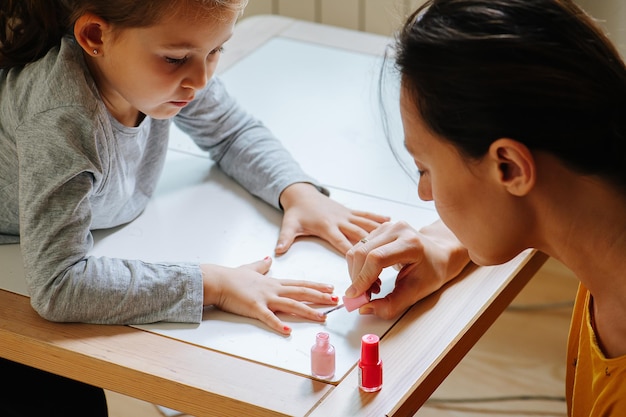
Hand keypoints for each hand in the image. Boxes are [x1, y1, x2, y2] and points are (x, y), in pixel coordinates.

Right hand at [201, 256, 337, 334]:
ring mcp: (265, 298)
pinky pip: (268, 317)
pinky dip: (278, 324)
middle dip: (320, 297)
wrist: (218, 280)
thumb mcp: (250, 268)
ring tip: (322, 317)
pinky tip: (287, 330)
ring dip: (308, 311)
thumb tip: (268, 258)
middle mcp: (273, 289)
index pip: (300, 283)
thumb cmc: (232, 277)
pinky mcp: (254, 308)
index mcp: (273, 282)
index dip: (316, 286)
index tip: (330, 288)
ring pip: (291, 304)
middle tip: (336, 300)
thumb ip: (261, 265)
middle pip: (301, 292)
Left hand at [276, 183, 389, 254]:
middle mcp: (340, 220)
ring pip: (366, 224)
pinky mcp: (349, 211)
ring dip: (380, 232)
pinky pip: (365, 214)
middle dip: (372, 249)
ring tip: (396, 240)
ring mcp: (346, 215)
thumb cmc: (296, 212)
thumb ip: (285, 239)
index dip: (354, 256)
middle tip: (385, 262)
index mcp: (327, 227)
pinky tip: (390, 220)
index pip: (342, 244)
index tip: (366, 266)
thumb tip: (277, 251)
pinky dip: (377, 217)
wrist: (301, 193)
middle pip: (359, 236)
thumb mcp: (289, 226)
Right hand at [345, 220, 469, 318]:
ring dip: (357, 273)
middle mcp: (397, 230)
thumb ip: (391, 305)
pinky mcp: (378, 230)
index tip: (356, 296)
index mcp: (411, 243)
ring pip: (356, 250)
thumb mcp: (416, 293)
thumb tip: (365, 309)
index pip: (377, 258)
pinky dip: (359, 266)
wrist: (439, 254)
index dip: (363, 278)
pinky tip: (372, 276)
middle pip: (362, 253)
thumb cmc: (432, 271)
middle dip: (358, 279)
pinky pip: (358, 248)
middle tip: (364, 296)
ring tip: (372, 287)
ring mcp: (386, 227)